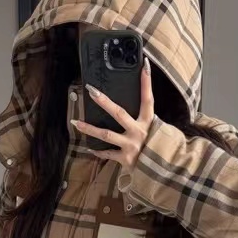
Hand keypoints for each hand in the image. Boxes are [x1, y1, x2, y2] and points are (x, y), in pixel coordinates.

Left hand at [72, 56, 153, 170]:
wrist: (162, 173)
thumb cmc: (157, 149)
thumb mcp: (157, 131)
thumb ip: (145, 121)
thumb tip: (129, 111)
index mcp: (149, 122)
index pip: (148, 99)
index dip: (146, 82)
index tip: (143, 64)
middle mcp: (140, 132)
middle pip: (119, 113)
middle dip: (104, 101)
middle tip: (91, 91)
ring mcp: (131, 146)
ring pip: (106, 135)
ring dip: (89, 129)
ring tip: (75, 122)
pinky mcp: (125, 159)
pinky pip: (107, 153)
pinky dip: (98, 151)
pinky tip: (89, 148)